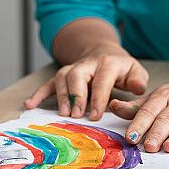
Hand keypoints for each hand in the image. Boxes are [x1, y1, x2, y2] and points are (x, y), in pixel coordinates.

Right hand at [24, 49, 148, 120]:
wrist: (104, 52)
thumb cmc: (121, 68)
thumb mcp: (135, 71)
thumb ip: (138, 80)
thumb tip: (138, 89)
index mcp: (107, 63)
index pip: (101, 80)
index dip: (98, 98)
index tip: (95, 116)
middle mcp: (87, 64)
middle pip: (77, 75)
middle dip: (76, 95)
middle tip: (76, 115)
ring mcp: (73, 68)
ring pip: (62, 77)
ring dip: (60, 96)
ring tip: (62, 114)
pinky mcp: (63, 75)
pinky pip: (48, 82)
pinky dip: (38, 93)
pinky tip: (30, 104)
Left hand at [109, 82, 168, 152]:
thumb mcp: (152, 100)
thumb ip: (134, 107)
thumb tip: (114, 106)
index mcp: (161, 97)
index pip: (148, 111)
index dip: (139, 124)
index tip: (131, 137)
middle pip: (165, 119)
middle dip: (157, 133)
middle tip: (149, 146)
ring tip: (168, 147)